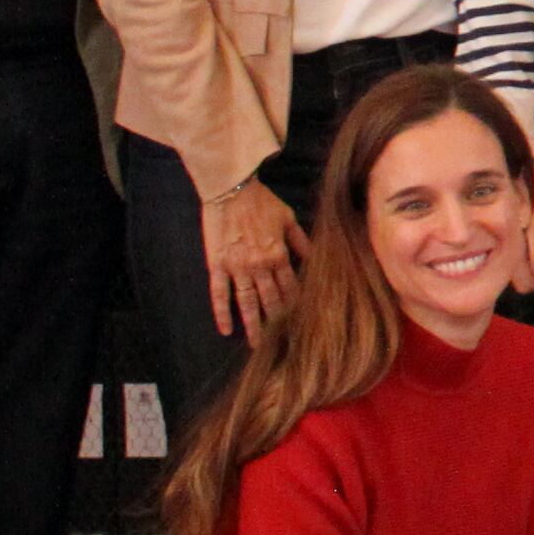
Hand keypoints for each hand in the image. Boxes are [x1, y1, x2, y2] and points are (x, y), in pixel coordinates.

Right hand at [200, 176, 303, 344]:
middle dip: (278, 322)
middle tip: (283, 343)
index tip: (302, 322)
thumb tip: (317, 259)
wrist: (230, 188)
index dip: (296, 306)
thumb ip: (302, 242)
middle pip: (270, 300)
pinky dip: (221, 313)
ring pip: (246, 303)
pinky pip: (219, 294)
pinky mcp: (216, 265)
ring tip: (258, 346)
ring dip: (253, 325)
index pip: (290, 287)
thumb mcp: (288, 219)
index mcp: (278, 255)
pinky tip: (225, 330)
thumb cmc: (261, 201)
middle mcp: (259, 266)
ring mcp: (236, 267)